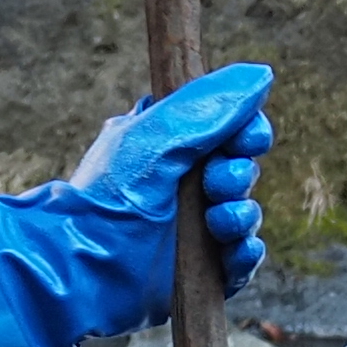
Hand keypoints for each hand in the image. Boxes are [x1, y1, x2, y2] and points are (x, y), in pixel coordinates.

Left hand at [59, 61, 272, 334]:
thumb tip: (261, 74)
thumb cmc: (107, 199)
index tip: (246, 139)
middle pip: (241, 168)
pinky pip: (242, 258)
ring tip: (217, 223)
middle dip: (238, 175)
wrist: (84, 269)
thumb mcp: (154, 137)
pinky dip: (245, 254)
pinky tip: (231, 252)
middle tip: (216, 185)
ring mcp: (193, 230)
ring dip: (242, 216)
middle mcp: (183, 184)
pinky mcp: (201, 272)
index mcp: (169, 144)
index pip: (229, 126)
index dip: (247, 131)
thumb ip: (207, 105)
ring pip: (245, 214)